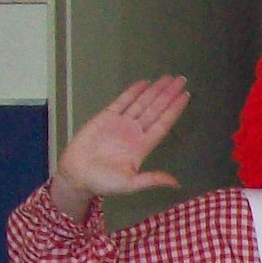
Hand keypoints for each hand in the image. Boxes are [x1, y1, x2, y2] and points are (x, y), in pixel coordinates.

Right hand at [50, 76, 189, 218]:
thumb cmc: (101, 183)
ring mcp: (121, 124)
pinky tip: (144, 83)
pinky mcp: (104, 118)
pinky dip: (132, 92)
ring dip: (155, 90)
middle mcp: (134, 132)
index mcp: (142, 146)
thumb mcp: (130, 184)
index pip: (163, 124)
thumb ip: (152, 179)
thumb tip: (175, 183)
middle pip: (156, 109)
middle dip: (168, 94)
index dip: (174, 110)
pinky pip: (122, 102)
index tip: (186, 97)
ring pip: (142, 103)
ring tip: (168, 78)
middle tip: (181, 80)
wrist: (76, 176)